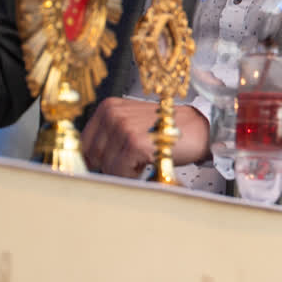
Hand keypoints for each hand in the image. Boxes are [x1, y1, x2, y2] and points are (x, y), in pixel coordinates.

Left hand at [81, 97, 210, 177]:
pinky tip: (148, 162)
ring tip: (144, 158)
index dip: (93, 160)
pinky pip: (120, 171)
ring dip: (126, 171)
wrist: (197, 130)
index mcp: (108, 107)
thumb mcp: (131, 126)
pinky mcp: (133, 141)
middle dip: (112, 165)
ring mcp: (122, 126)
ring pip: (107, 167)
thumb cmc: (167, 130)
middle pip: (93, 157)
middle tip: (134, 160)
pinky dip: (134, 174)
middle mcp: (112, 113)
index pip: (84, 143)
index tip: (104, 166)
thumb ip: (108, 139)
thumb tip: (86, 162)